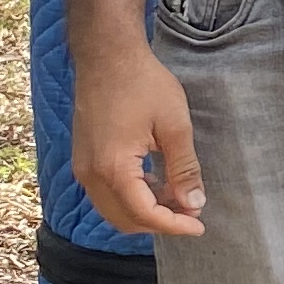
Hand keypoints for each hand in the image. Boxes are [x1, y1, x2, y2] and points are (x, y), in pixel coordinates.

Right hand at [72, 36, 204, 240]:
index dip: (174, 226)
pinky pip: (105, 193)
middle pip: (124, 220)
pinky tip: (156, 183)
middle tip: (192, 211)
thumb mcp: (174, 126)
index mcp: (113, 169)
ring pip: (113, 209)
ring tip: (178, 197)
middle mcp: (90, 174)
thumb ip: (184, 168)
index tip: (200, 226)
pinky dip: (130, 197)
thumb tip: (194, 203)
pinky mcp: (83, 158)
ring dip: (144, 211)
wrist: (108, 56)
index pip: (145, 215)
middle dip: (159, 222)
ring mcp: (82, 167)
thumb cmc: (143, 84)